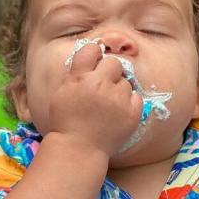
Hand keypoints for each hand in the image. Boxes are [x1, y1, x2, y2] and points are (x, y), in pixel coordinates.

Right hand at [46, 41, 142, 156]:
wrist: (78, 149)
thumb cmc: (67, 121)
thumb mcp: (62, 93)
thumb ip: (76, 74)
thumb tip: (93, 56)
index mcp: (78, 78)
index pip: (91, 49)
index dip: (94, 54)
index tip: (94, 62)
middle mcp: (99, 85)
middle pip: (114, 63)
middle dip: (109, 73)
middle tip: (102, 87)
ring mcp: (117, 99)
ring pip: (126, 82)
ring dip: (119, 90)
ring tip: (107, 106)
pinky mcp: (132, 112)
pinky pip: (136, 96)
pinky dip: (129, 103)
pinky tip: (117, 113)